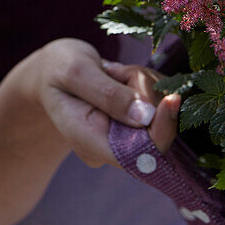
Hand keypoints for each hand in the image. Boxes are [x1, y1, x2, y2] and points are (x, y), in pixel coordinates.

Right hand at [21, 38, 178, 169]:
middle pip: (156, 128)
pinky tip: (123, 76)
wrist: (52, 73)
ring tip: (113, 72)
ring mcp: (127, 137)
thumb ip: (109, 94)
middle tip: (118, 71)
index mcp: (91, 143)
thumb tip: (147, 116)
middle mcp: (112, 148)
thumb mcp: (75, 72)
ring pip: (161, 110)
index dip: (162, 130)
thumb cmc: (57, 70)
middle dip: (148, 92)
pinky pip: (160, 102)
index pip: (139, 155)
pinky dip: (149, 83)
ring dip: (146, 83)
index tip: (173, 97)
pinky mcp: (138, 124)